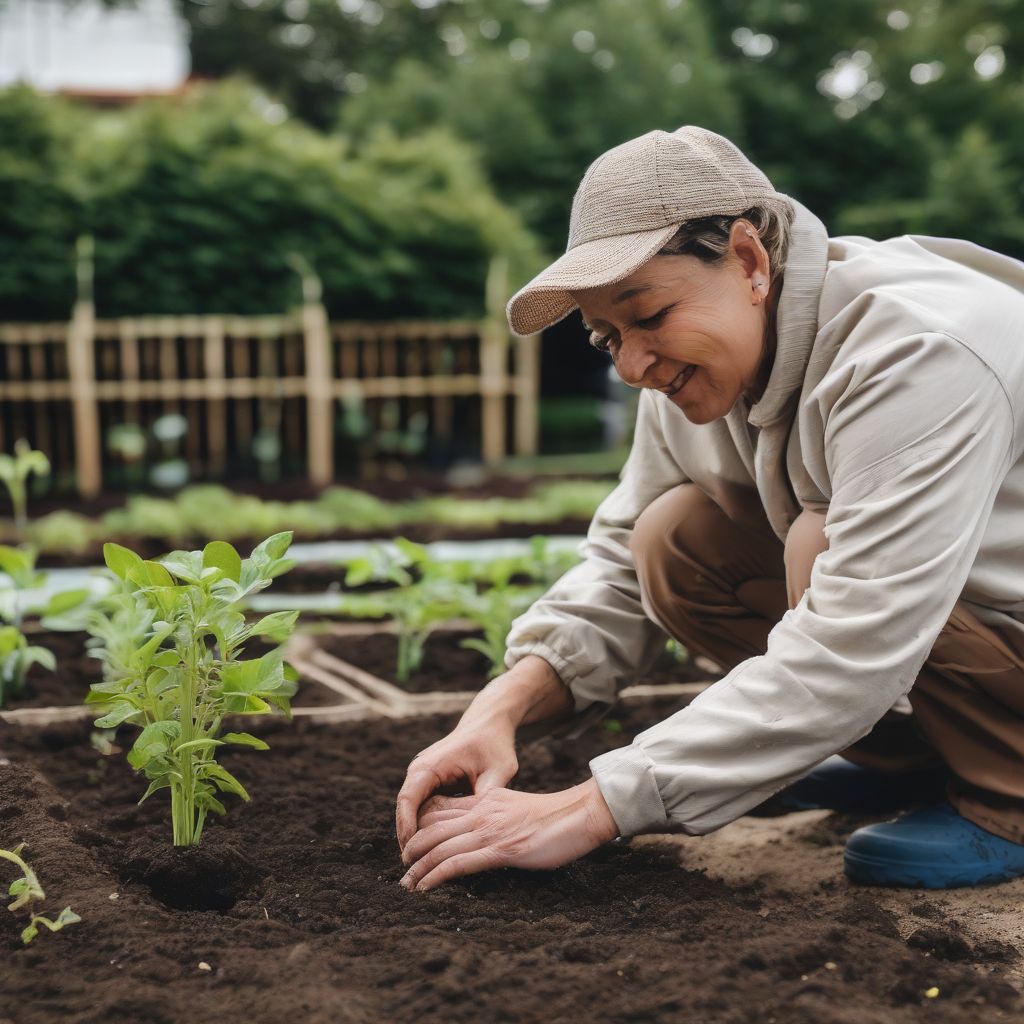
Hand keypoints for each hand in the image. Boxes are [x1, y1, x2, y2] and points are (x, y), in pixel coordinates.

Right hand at [395, 656, 571, 853]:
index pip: (408, 801)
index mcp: (430, 765)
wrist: (490, 722)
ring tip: (421, 864)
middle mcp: (420, 769)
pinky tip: (433, 848)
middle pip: (405, 810)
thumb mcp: (498, 770)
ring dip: (415, 834)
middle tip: (414, 869)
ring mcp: (423, 774)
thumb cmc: (495, 744)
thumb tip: (480, 826)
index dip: (407, 830)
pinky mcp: (430, 780)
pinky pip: (421, 806)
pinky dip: (424, 825)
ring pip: (411, 810)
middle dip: (408, 838)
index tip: (413, 855)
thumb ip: (487, 797)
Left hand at [399, 778, 618, 890]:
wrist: (579, 813)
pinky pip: (458, 863)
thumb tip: (479, 831)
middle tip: (402, 866)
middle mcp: (481, 812)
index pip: (440, 807)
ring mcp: (489, 830)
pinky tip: (424, 887)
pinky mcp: (501, 850)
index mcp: (485, 800)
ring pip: (439, 847)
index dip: (419, 824)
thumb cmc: (554, 816)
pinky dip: (435, 877)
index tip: (410, 843)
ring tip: (405, 884)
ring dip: (417, 867)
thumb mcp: (515, 807)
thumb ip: (494, 814)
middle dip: (411, 848)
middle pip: (432, 827)